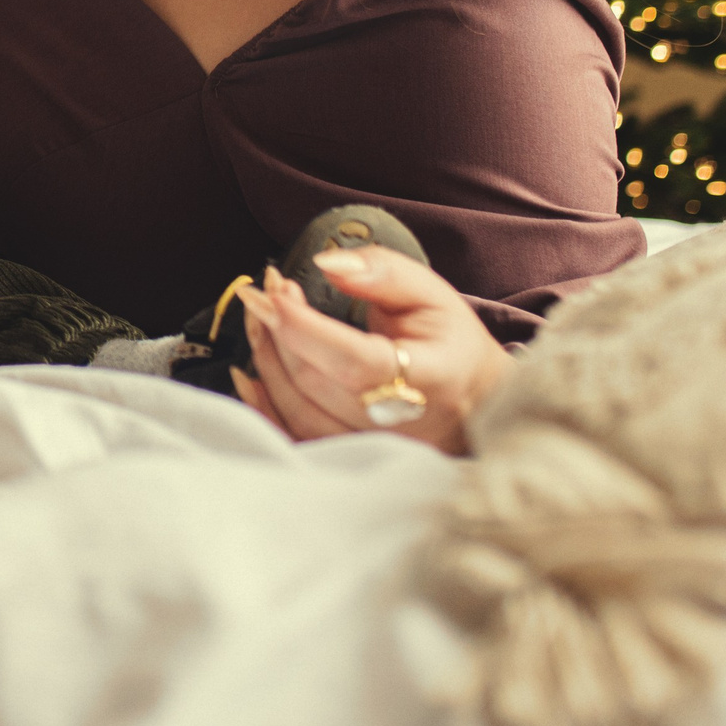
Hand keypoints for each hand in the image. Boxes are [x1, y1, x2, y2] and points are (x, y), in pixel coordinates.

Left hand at [230, 247, 510, 454]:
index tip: (274, 289)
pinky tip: (247, 375)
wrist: (479, 402)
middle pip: (319, 384)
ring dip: (265, 363)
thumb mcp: (431, 294)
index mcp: (433, 380)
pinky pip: (296, 442)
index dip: (306, 327)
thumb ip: (382, 272)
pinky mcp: (355, 462)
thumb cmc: (450, 344)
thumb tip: (326, 262)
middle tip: (264, 292)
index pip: (356, 362)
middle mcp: (405, 426)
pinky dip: (263, 409)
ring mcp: (379, 453)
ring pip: (300, 414)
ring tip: (259, 321)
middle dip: (279, 332)